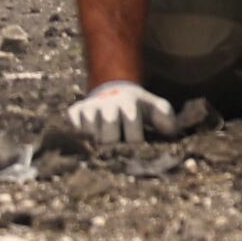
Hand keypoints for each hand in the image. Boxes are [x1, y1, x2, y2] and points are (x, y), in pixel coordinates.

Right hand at [63, 78, 179, 146]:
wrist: (115, 91)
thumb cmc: (138, 107)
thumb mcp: (155, 108)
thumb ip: (167, 118)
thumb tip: (169, 131)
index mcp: (129, 103)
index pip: (132, 134)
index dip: (135, 145)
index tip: (137, 147)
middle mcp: (107, 103)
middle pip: (107, 137)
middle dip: (114, 148)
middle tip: (118, 149)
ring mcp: (89, 107)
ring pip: (89, 135)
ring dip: (97, 144)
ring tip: (105, 144)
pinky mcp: (74, 111)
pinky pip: (72, 130)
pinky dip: (80, 138)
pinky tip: (90, 137)